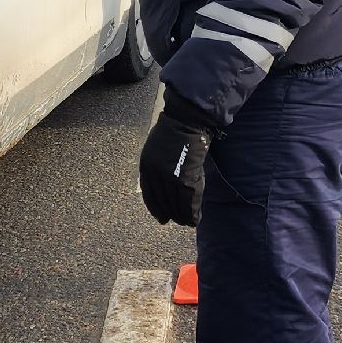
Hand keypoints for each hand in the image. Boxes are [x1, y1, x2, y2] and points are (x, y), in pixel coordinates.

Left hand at [138, 92, 214, 225]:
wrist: (186, 120)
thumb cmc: (174, 129)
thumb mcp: (155, 148)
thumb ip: (157, 165)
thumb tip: (164, 182)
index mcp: (146, 166)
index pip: (149, 194)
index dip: (156, 208)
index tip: (161, 217)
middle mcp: (155, 174)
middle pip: (163, 201)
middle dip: (170, 213)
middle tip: (176, 221)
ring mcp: (170, 177)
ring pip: (176, 204)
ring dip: (182, 216)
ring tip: (187, 222)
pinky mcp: (185, 178)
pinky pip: (188, 201)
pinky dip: (192, 212)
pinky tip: (195, 218)